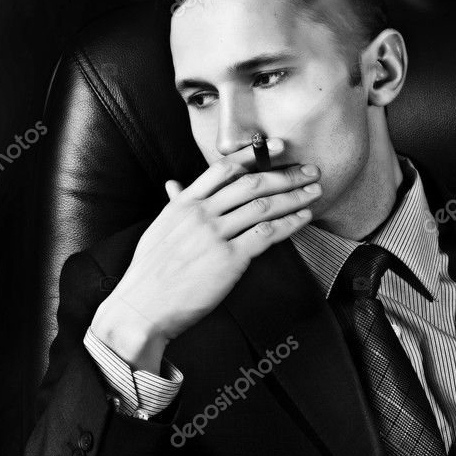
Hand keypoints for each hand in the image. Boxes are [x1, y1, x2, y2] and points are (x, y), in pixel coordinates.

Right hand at [90, 139, 320, 371]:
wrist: (141, 308)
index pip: (223, 168)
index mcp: (184, 204)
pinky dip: (289, 224)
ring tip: (314, 192)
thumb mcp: (159, 230)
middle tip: (310, 171)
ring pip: (263, 207)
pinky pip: (266, 234)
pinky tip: (304, 218)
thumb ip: (174, 205)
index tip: (278, 147)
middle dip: (285, 175)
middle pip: (251, 184)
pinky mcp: (228, 260)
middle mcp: (200, 214)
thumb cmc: (150, 273)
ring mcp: (215, 236)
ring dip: (294, 197)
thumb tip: (174, 185)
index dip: (254, 155)